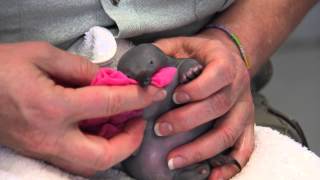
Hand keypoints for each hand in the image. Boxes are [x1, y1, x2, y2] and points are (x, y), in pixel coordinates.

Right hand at [0, 42, 165, 175]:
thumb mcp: (41, 55)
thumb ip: (80, 68)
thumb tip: (108, 79)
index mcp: (52, 107)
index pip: (109, 105)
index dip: (137, 97)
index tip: (153, 91)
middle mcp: (50, 137)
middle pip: (103, 156)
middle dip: (130, 141)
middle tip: (138, 119)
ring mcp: (44, 150)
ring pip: (91, 165)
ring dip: (115, 148)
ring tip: (123, 124)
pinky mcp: (40, 152)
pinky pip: (77, 160)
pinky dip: (97, 148)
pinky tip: (100, 130)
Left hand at [154, 32, 254, 178]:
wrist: (225, 58)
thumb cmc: (198, 54)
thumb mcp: (180, 44)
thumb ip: (161, 53)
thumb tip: (138, 75)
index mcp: (225, 63)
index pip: (218, 75)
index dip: (197, 89)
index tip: (174, 98)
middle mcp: (239, 87)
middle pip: (219, 107)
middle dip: (188, 121)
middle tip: (161, 130)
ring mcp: (244, 109)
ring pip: (229, 132)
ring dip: (202, 149)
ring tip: (174, 160)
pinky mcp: (246, 125)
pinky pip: (243, 148)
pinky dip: (230, 166)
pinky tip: (211, 177)